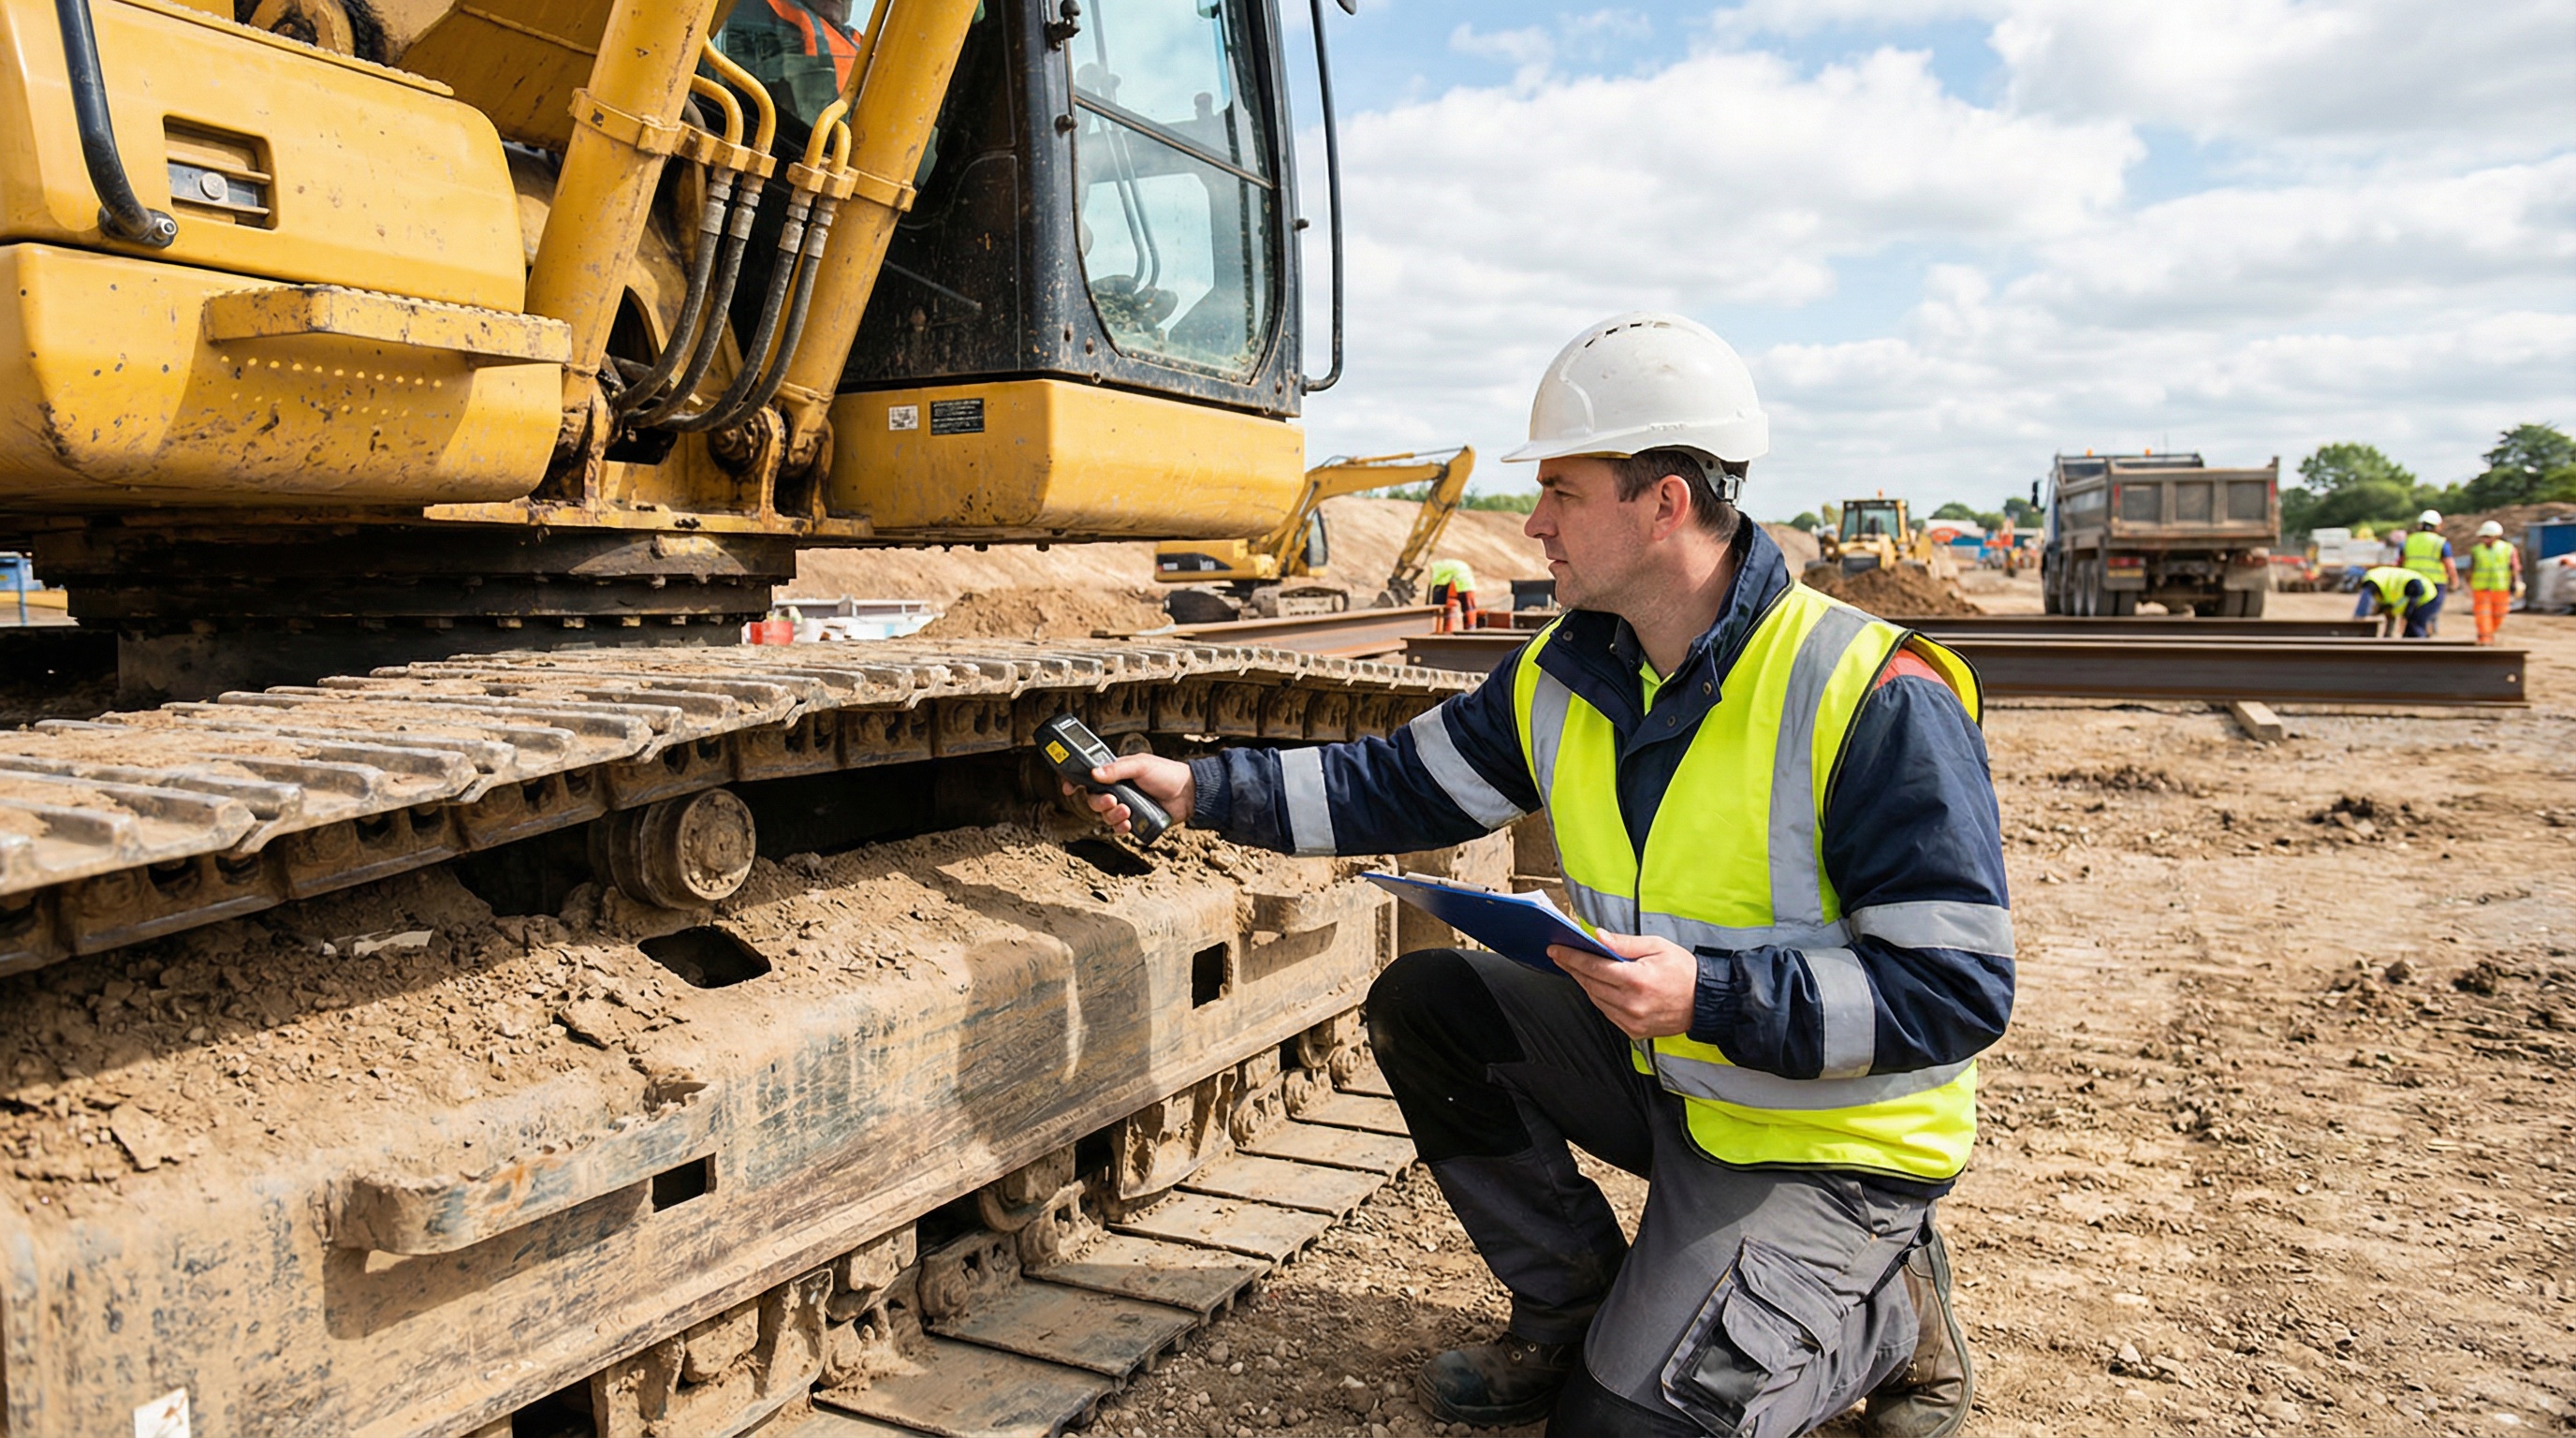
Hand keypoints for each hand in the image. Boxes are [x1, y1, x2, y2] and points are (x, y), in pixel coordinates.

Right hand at [1061, 753, 1194, 836]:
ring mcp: (1125, 806)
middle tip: (1113, 800)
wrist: (1189, 793)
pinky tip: (1128, 824)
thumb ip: (1117, 769)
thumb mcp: (1141, 765)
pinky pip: (1118, 828)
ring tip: (1128, 810)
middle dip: (1099, 802)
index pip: (1088, 777)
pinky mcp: (1135, 821)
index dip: (1075, 782)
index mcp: (1115, 773)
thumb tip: (1094, 774)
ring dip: (1112, 815)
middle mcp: (1117, 790)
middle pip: (1093, 799)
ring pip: (1104, 816)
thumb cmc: (1167, 774)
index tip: (1067, 787)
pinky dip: (1120, 827)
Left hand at [1549, 929, 1698, 1039]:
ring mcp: (1632, 1020)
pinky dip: (1599, 998)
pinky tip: (1596, 986)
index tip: (1555, 950)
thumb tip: (1598, 937)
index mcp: (1637, 979)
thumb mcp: (1656, 946)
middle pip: (1590, 984)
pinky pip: (1607, 1012)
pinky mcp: (1634, 1031)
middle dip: (1573, 968)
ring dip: (1584, 983)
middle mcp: (1632, 1003)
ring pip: (1596, 999)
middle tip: (1560, 955)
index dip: (1571, 957)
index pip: (1594, 966)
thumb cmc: (1683, 971)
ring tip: (1576, 967)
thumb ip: (1624, 944)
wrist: (1705, 1002)